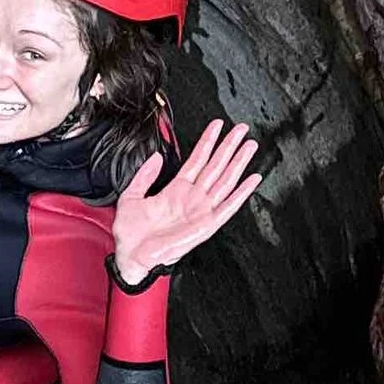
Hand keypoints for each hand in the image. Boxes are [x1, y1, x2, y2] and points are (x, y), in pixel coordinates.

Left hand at [112, 119, 262, 284]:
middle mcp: (192, 198)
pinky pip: (228, 207)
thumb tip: (156, 156)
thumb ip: (144, 175)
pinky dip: (241, 193)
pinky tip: (251, 180)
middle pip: (216, 166)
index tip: (217, 126)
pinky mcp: (206, 225)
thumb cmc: (131, 234)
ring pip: (225, 181)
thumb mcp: (131, 196)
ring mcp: (201, 210)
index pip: (197, 159)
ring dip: (238, 163)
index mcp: (175, 190)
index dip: (208, 142)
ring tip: (249, 145)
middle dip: (229, 146)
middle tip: (241, 129)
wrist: (131, 256)